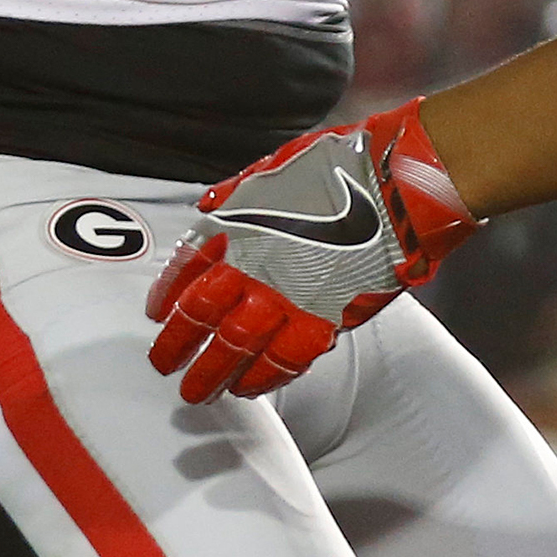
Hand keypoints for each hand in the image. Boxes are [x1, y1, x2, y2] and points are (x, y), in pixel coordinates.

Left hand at [144, 99, 478, 403]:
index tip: (157, 311)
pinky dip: (264, 378)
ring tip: (196, 394)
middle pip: (200, 314)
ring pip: (234, 346)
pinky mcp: (324, 318)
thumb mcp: (280, 163)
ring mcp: (287, 295)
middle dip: (176, 344)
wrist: (400, 183)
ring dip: (211, 373)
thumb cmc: (345, 164)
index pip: (187, 266)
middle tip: (163, 365)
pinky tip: (250, 389)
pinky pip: (285, 360)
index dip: (167, 292)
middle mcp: (254, 263)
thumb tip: (209, 205)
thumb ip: (239, 189)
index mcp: (238, 223)